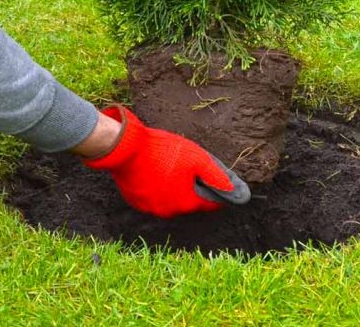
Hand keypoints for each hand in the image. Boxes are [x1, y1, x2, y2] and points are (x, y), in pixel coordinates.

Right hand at [83, 106, 250, 218]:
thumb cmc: (163, 151)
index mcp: (186, 202)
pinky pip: (153, 198)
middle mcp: (169, 211)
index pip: (210, 204)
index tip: (217, 182)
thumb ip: (216, 175)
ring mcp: (150, 208)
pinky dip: (157, 188)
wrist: (128, 148)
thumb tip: (232, 189)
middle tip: (189, 168)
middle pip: (189, 202)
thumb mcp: (197, 158)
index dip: (217, 193)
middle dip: (192, 188)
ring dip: (173, 189)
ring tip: (169, 168)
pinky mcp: (136, 201)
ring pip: (170, 200)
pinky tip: (155, 172)